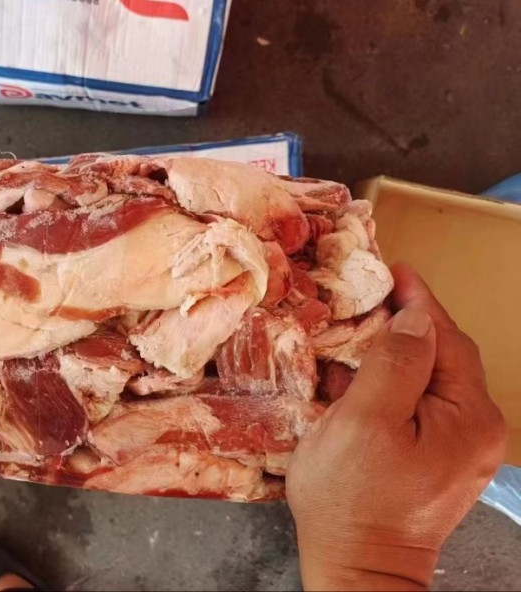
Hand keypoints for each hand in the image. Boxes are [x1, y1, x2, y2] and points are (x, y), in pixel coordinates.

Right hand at [287, 263, 505, 590]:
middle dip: (409, 322)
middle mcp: (478, 430)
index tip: (394, 269)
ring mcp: (461, 448)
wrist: (357, 570)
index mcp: (469, 416)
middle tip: (371, 295)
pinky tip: (366, 374)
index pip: (446, 339)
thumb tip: (413, 315)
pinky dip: (396, 382)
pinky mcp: (440, 461)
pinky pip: (422, 405)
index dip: (419, 301)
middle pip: (445, 357)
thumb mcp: (365, 422)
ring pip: (432, 379)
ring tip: (364, 327)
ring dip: (399, 351)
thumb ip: (394, 363)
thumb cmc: (352, 498)